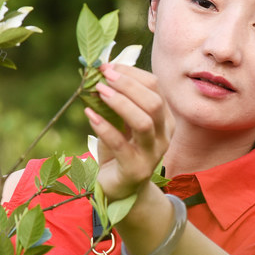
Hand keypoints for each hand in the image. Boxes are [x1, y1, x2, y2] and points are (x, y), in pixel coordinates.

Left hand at [83, 63, 173, 201]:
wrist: (120, 188)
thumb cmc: (120, 150)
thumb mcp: (120, 122)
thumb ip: (117, 100)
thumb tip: (101, 73)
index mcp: (164, 119)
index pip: (155, 87)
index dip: (131, 74)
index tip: (108, 67)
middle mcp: (164, 135)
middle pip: (153, 102)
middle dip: (128, 85)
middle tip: (104, 77)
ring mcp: (152, 154)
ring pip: (143, 122)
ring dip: (120, 103)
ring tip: (100, 92)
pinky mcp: (135, 169)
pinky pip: (121, 144)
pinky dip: (104, 126)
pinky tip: (90, 114)